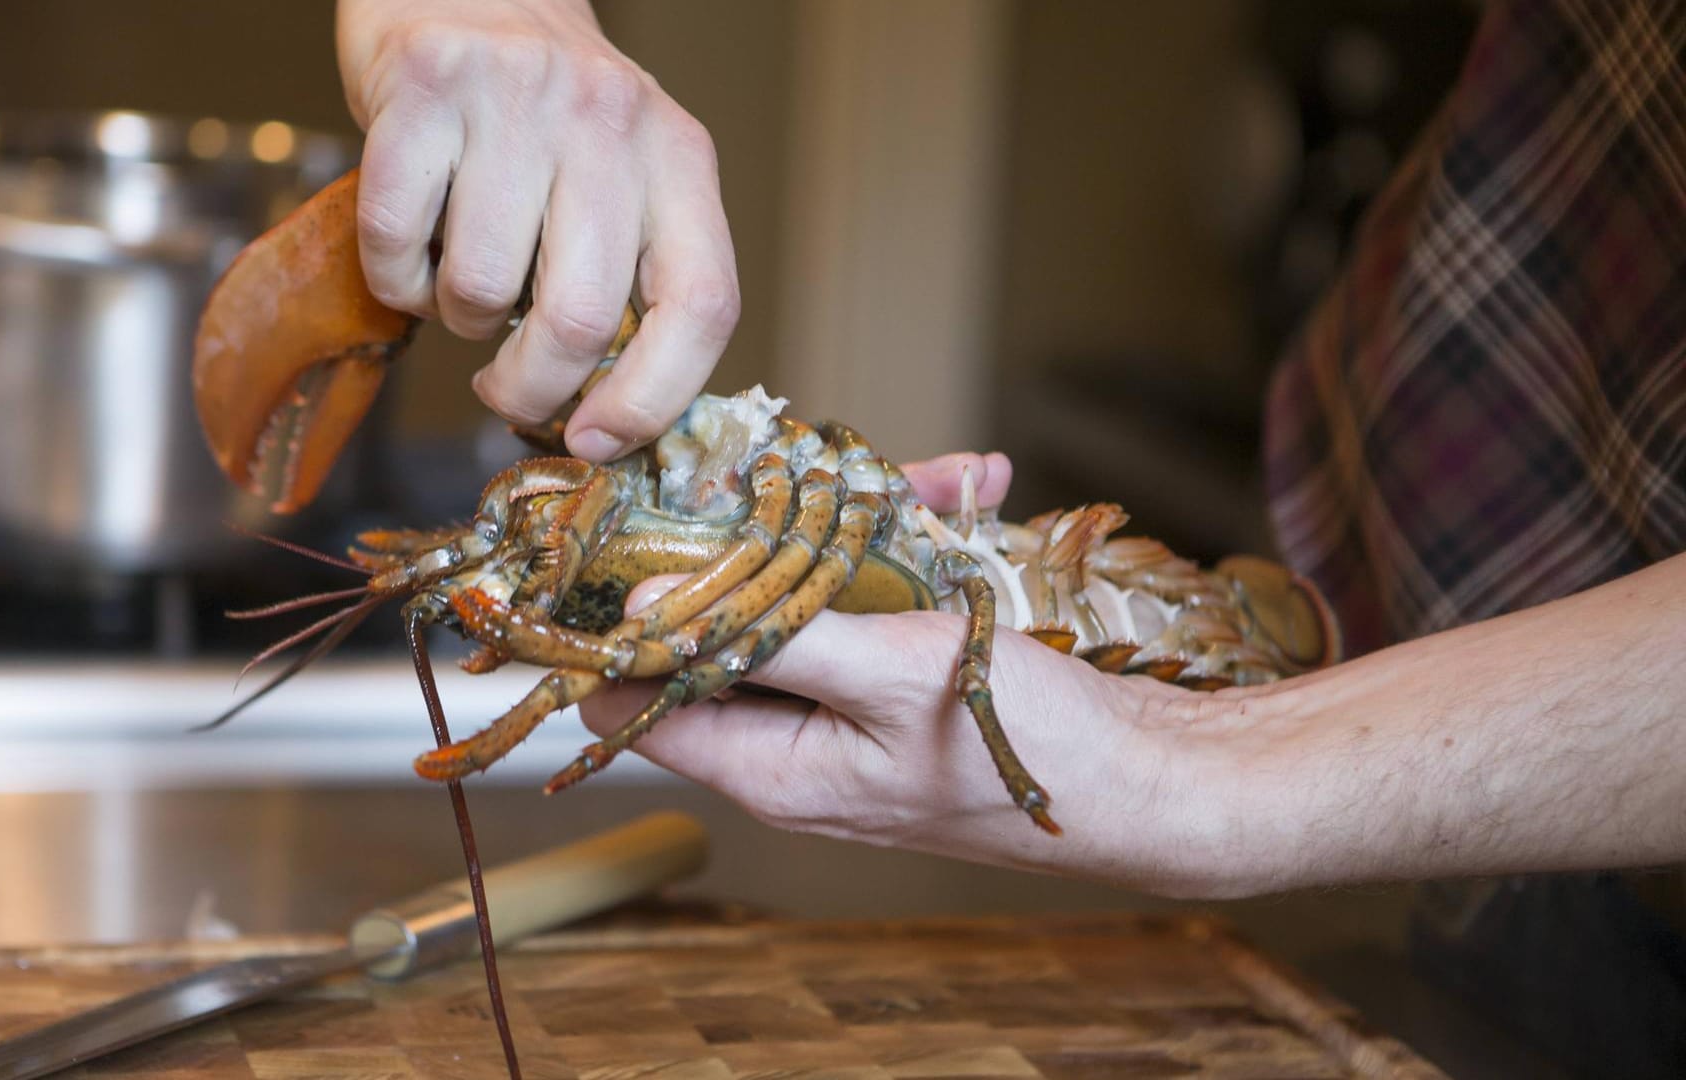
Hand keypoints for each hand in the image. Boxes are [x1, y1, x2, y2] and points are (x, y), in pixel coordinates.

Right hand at [338, 0, 738, 459]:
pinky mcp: (425, 86)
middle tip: (506, 389)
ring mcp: (517, 98)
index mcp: (679, 157)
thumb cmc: (541, 114)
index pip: (701, 304)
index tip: (599, 443)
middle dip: (531, 389)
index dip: (656, 398)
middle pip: (582, 320)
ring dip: (459, 319)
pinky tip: (410, 253)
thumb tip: (604, 420)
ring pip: (485, 289)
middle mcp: (609, 121)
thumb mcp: (622, 175)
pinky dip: (395, 277)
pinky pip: (399, 240)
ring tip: (462, 282)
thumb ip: (628, 272)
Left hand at [578, 452, 1245, 896]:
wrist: (1163, 784)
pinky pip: (878, 606)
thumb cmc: (1031, 752)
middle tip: (798, 466)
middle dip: (756, 541)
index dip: (622, 622)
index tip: (633, 529)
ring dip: (850, 531)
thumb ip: (767, 640)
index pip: (640, 698)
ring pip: (810, 602)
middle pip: (728, 629)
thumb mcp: (889, 678)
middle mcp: (797, 745)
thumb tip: (648, 614)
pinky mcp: (907, 683)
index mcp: (769, 767)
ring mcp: (853, 713)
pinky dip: (911, 549)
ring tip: (935, 473)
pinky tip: (972, 493)